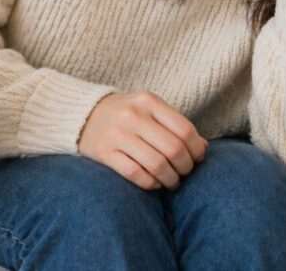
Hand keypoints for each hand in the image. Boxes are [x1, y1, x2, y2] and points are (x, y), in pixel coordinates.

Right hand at [77, 92, 207, 189]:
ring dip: (170, 179)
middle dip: (185, 167)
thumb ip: (174, 124)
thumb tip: (203, 147)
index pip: (185, 129)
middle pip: (173, 148)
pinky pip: (135, 174)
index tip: (196, 158)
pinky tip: (154, 183)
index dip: (196, 149)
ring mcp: (117, 134)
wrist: (82, 115)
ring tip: (171, 181)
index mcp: (148, 102)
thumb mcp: (149, 109)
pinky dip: (150, 183)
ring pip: (157, 164)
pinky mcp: (104, 153)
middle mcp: (133, 116)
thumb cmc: (124, 113)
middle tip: (184, 172)